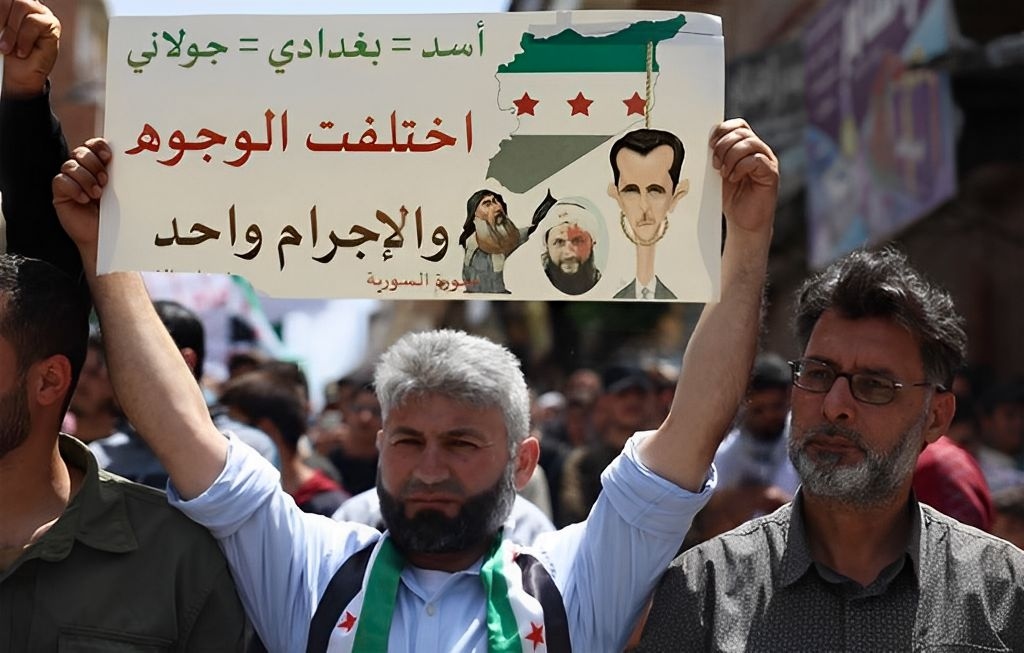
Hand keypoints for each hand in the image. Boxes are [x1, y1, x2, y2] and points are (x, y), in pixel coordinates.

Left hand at [0, 0, 59, 96]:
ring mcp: (40, 13)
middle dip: (2, 18)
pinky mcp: (52, 24)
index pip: (4, 0)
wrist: (19, 74)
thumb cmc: (6, 54)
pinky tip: (23, 51)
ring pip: (23, 6)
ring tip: (8, 47)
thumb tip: (0, 23)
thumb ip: (0, 20)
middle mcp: (26, 5)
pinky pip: (35, 22)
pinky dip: (24, 38)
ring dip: (12, 30)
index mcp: (11, 5)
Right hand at [52, 138, 110, 262]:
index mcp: (99, 166)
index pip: (93, 145)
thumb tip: (132, 158)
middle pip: (80, 152)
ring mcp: (70, 181)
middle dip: (93, 163)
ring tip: (97, 194)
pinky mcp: (61, 194)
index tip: (108, 156)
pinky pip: (60, 180)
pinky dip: (73, 188)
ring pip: (70, 165)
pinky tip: (84, 199)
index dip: (98, 145)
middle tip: (104, 180)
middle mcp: (83, 171)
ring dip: (85, 178)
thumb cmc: (116, 216)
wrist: (105, 238)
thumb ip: (121, 175)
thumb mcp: (121, 192)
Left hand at [709, 119, 779, 234]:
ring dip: (731, 156)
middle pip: (742, 132)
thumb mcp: (719, 172)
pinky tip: (734, 178)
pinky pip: (756, 159)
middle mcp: (759, 150)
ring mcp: (767, 161)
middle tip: (716, 164)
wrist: (743, 222)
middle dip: (723, 146)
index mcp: (746, 147)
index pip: (738, 125)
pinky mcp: (771, 173)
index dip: (722, 130)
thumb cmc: (731, 198)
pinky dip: (741, 167)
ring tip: (725, 172)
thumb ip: (717, 156)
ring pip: (749, 143)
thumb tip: (706, 142)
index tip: (710, 146)